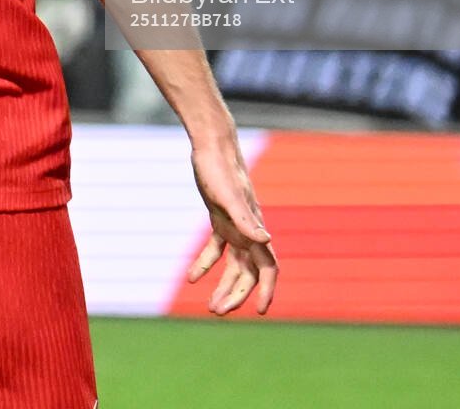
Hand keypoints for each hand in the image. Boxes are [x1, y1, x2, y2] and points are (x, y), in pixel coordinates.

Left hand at [188, 138, 277, 315]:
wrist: (212, 146)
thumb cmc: (220, 170)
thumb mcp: (229, 197)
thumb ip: (247, 220)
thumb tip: (267, 241)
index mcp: (254, 229)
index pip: (268, 267)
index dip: (267, 290)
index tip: (260, 310)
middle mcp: (248, 231)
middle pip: (248, 272)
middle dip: (236, 294)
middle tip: (217, 311)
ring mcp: (235, 226)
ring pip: (234, 265)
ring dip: (224, 286)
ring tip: (210, 307)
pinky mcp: (220, 219)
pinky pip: (216, 248)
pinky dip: (205, 264)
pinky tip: (191, 278)